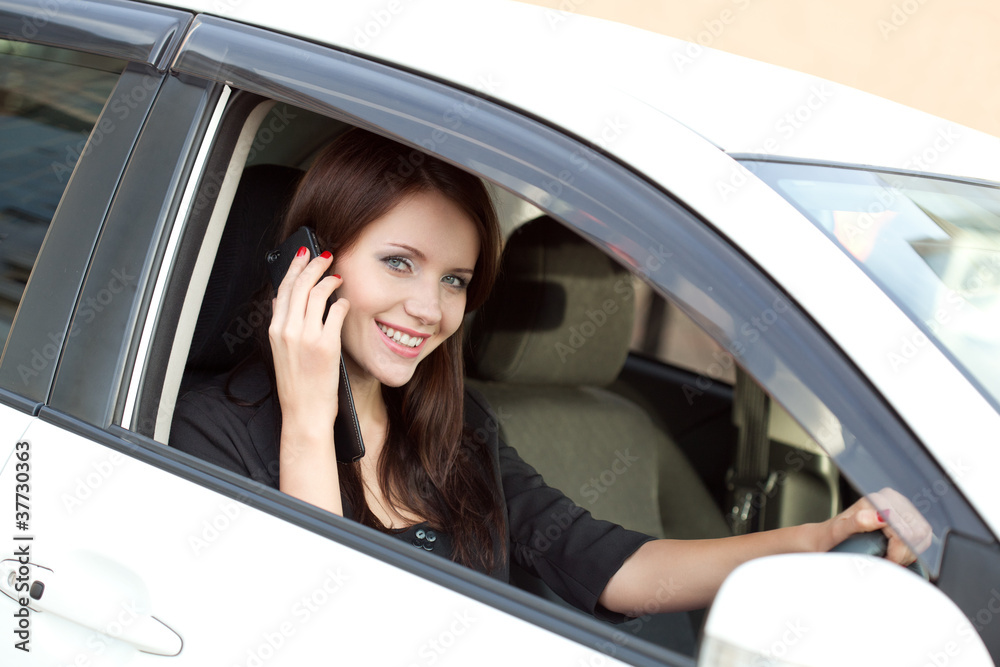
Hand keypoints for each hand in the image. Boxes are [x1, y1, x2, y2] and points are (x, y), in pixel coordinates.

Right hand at [268, 248, 349, 427]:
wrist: (303, 413)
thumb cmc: (296, 385)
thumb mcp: (280, 350)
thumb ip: (282, 324)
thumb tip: (283, 299)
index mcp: (275, 330)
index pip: (284, 288)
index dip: (295, 266)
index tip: (303, 254)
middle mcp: (288, 330)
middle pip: (301, 284)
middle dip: (314, 264)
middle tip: (325, 255)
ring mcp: (307, 336)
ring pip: (318, 293)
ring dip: (330, 280)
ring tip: (337, 276)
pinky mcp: (326, 345)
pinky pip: (336, 312)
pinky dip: (342, 303)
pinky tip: (345, 303)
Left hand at [825, 487, 932, 565]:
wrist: (828, 537)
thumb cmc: (832, 535)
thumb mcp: (839, 531)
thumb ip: (858, 522)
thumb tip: (881, 517)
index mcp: (876, 500)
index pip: (904, 531)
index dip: (897, 551)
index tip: (884, 560)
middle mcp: (890, 499)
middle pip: (916, 533)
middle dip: (904, 553)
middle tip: (887, 560)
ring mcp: (900, 506)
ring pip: (923, 535)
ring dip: (909, 552)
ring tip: (890, 556)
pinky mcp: (907, 515)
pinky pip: (923, 535)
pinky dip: (913, 548)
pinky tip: (897, 552)